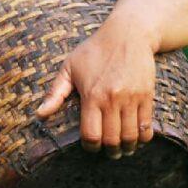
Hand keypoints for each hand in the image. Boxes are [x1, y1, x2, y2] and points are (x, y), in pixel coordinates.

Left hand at [35, 14, 156, 158]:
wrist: (127, 34)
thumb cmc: (94, 51)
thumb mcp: (69, 67)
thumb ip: (55, 93)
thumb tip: (39, 114)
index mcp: (92, 95)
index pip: (91, 134)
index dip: (90, 146)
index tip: (89, 146)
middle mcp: (113, 100)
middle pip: (113, 139)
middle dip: (109, 151)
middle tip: (107, 153)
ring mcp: (132, 99)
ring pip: (131, 136)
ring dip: (127, 147)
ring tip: (122, 149)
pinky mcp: (147, 96)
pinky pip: (148, 126)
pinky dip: (143, 137)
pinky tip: (136, 138)